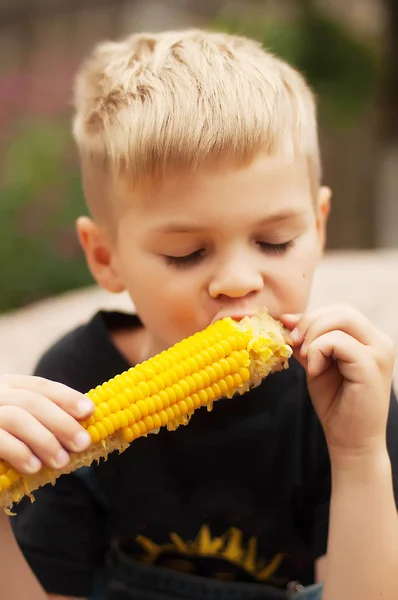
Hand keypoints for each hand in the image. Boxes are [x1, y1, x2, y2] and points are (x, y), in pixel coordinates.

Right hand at [0, 374, 93, 473]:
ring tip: (62, 462)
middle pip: (32, 401)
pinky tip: (35, 467)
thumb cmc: (8, 456)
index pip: (40, 386)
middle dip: (62, 422)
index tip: (89, 411)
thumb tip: (87, 424)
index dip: (66, 397)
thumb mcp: (30, 430)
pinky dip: (19, 452)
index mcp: (8, 386)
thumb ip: (50, 422)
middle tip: (83, 443)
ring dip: (45, 439)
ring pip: (17, 418)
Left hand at [281, 304, 394, 458]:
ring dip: (314, 336)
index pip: (340, 311)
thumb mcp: (316, 364)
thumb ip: (307, 341)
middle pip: (343, 310)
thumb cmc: (336, 404)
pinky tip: (315, 371)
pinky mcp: (371, 366)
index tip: (290, 331)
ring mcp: (379, 352)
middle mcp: (380, 342)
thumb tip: (287, 318)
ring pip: (342, 319)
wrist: (351, 442)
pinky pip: (338, 342)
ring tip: (306, 360)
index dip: (312, 316)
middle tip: (294, 343)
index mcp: (369, 339)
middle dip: (311, 322)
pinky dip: (318, 352)